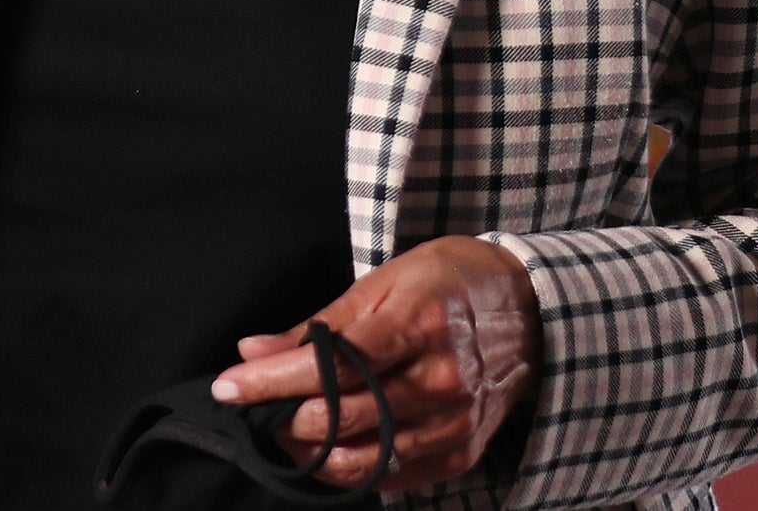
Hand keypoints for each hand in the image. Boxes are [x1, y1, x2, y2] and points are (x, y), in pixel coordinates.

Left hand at [211, 237, 542, 493]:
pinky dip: (347, 468)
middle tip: (247, 407)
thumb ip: (318, 325)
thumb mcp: (383, 282)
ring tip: (276, 431)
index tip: (227, 384)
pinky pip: (390, 475)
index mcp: (420, 324)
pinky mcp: (459, 451)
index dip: (272, 381)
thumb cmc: (447, 284)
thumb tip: (251, 351)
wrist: (530, 310)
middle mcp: (441, 379)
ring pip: (361, 458)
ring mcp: (453, 422)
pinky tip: (320, 449)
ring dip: (306, 450)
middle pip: (342, 416)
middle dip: (281, 417)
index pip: (331, 366)